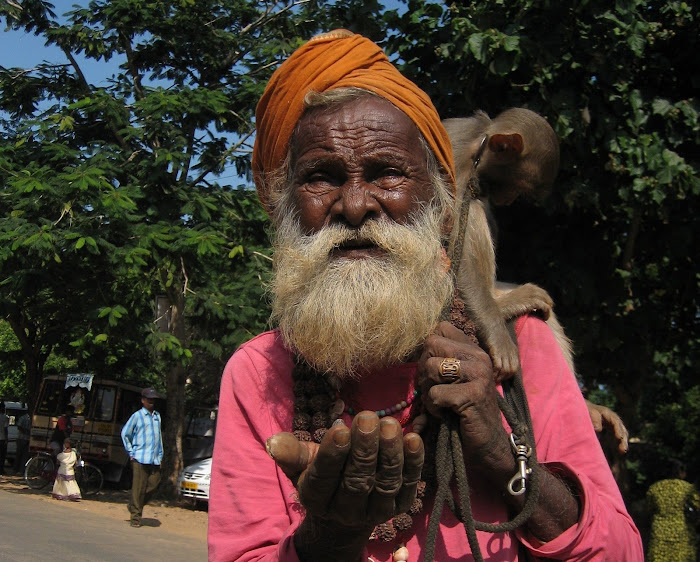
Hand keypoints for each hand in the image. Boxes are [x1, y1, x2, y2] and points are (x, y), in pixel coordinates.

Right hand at [266, 413, 423, 529]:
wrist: (345, 513)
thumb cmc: (320, 475)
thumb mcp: (301, 464)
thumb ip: (290, 452)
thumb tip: (272, 442)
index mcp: (317, 497)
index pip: (325, 477)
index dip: (332, 454)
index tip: (339, 429)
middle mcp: (347, 509)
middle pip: (357, 479)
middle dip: (364, 448)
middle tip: (369, 417)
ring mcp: (376, 511)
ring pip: (385, 482)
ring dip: (390, 452)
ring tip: (390, 424)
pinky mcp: (400, 506)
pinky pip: (408, 484)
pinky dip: (413, 463)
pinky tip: (413, 439)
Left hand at [418, 321, 512, 476]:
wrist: (488, 445)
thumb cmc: (464, 413)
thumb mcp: (453, 381)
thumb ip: (438, 362)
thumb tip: (410, 349)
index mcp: (473, 350)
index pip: (441, 328)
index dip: (428, 349)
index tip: (432, 372)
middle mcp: (479, 357)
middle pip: (431, 344)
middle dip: (423, 370)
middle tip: (432, 390)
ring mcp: (479, 374)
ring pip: (432, 367)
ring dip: (428, 390)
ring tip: (440, 404)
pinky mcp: (473, 395)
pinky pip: (436, 394)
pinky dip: (434, 409)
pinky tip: (447, 415)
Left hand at [585, 399, 628, 453]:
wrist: (585, 408)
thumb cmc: (586, 410)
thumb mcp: (589, 412)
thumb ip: (594, 419)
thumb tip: (598, 429)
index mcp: (607, 413)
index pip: (615, 422)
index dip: (618, 429)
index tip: (619, 438)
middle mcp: (613, 418)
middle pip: (621, 428)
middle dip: (623, 438)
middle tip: (623, 449)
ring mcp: (614, 423)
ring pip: (622, 432)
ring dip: (623, 442)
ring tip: (622, 451)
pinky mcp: (612, 427)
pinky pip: (619, 435)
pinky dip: (620, 442)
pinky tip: (621, 451)